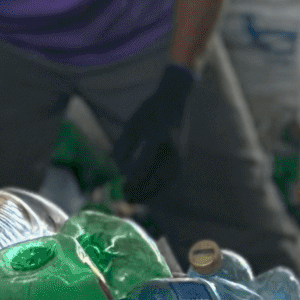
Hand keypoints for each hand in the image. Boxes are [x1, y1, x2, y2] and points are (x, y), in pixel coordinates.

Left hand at [113, 62, 194, 196]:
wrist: (175, 99)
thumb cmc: (150, 110)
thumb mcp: (133, 124)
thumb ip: (124, 146)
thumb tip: (117, 168)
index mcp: (160, 139)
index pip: (145, 166)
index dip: (133, 180)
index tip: (120, 188)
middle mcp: (173, 150)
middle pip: (157, 179)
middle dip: (140, 191)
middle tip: (123, 198)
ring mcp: (180, 155)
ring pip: (165, 182)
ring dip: (150, 193)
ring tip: (133, 199)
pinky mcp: (182, 158)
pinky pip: (170, 178)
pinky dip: (158, 187)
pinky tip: (146, 192)